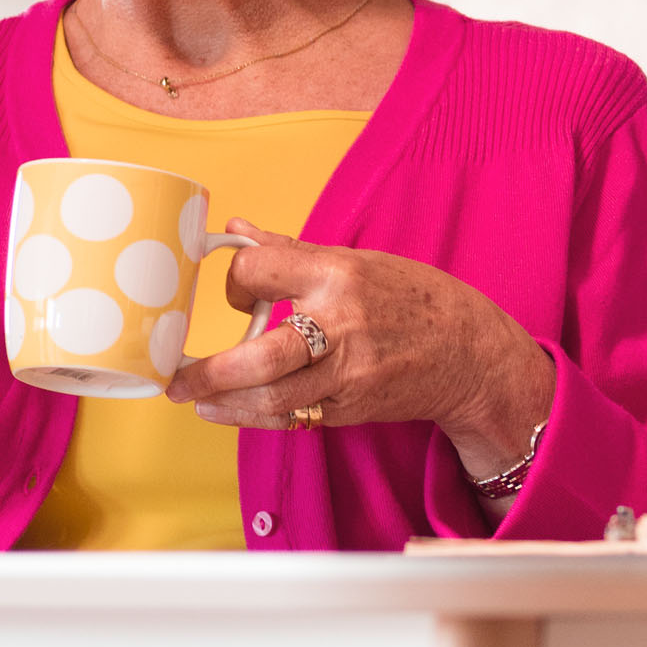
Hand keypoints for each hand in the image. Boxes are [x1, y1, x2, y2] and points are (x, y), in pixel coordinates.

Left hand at [165, 225, 553, 481]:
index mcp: (339, 274)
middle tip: (176, 376)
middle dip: (210, 371)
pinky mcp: (352, 407)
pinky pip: (294, 416)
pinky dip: (256, 416)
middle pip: (262, 354)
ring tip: (193, 400)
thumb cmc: (412, 299)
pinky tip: (229, 412)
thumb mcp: (359, 261)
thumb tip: (237, 229)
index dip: (236, 281)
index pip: (261, 270)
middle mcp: (342, 324)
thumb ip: (292, 251)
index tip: (236, 293)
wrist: (470, 352)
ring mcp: (348, 372)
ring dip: (224, 402)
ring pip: (274, 396)